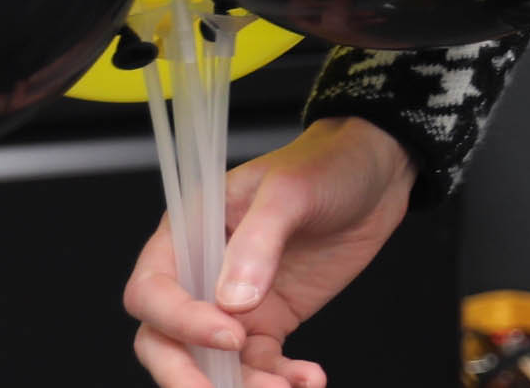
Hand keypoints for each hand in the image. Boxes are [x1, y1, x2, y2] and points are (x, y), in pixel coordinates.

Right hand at [125, 115, 413, 387]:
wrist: (376, 174)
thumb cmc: (326, 164)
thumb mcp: (291, 190)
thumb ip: (258, 240)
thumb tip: (231, 301)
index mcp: (188, 232)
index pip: (154, 290)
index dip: (180, 320)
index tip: (230, 335)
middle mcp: (202, 274)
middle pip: (165, 340)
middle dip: (187, 376)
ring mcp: (234, 304)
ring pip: (213, 364)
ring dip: (243, 387)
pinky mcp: (270, 322)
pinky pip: (260, 366)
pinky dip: (280, 381)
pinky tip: (310, 380)